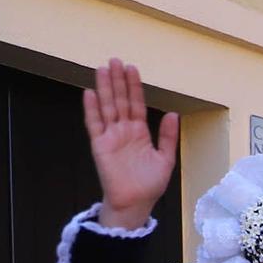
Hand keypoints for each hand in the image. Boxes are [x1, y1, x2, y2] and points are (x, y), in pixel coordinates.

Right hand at [83, 59, 178, 230]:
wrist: (135, 203)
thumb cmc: (149, 184)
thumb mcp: (165, 159)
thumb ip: (168, 136)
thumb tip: (172, 114)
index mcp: (140, 132)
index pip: (136, 104)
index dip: (134, 87)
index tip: (132, 68)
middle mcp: (124, 131)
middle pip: (120, 100)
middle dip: (118, 81)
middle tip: (115, 60)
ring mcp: (111, 136)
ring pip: (107, 107)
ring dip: (105, 88)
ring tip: (103, 69)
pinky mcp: (100, 145)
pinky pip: (94, 124)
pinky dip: (92, 109)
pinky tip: (90, 93)